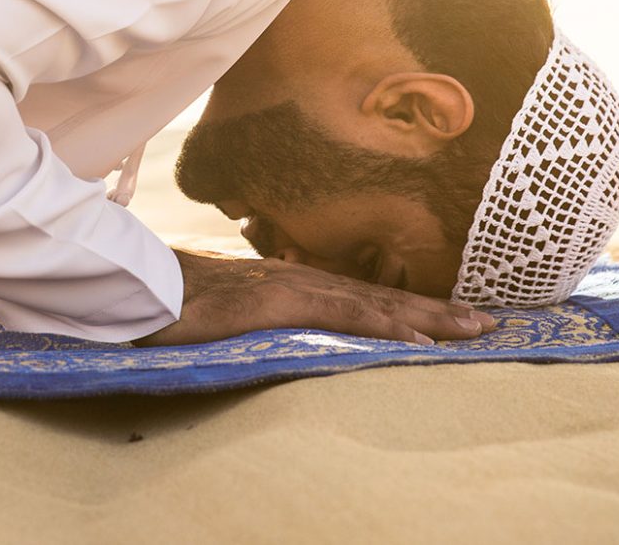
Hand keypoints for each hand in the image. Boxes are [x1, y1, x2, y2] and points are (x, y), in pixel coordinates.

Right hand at [133, 248, 496, 346]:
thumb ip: (250, 315)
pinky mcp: (276, 303)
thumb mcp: (218, 309)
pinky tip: (419, 338)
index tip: (452, 316)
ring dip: (429, 315)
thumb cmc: (164, 297)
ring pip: (373, 303)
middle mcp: (298, 279)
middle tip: (491, 321)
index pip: (360, 295)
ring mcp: (288, 288)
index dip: (408, 305)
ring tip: (476, 328)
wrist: (127, 282)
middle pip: (381, 295)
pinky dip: (385, 326)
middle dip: (438, 307)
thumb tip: (267, 326)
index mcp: (287, 283)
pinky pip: (341, 317)